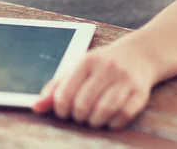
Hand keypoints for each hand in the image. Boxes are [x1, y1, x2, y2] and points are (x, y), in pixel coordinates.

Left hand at [32, 38, 157, 129]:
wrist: (139, 54)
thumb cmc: (101, 65)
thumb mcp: (77, 68)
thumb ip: (56, 87)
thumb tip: (35, 107)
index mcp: (86, 61)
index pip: (65, 92)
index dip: (60, 109)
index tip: (63, 111)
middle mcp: (106, 68)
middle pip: (84, 103)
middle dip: (77, 116)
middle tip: (78, 115)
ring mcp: (124, 80)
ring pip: (105, 109)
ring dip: (94, 121)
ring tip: (92, 119)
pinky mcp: (140, 92)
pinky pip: (125, 114)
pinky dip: (114, 122)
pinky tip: (109, 120)